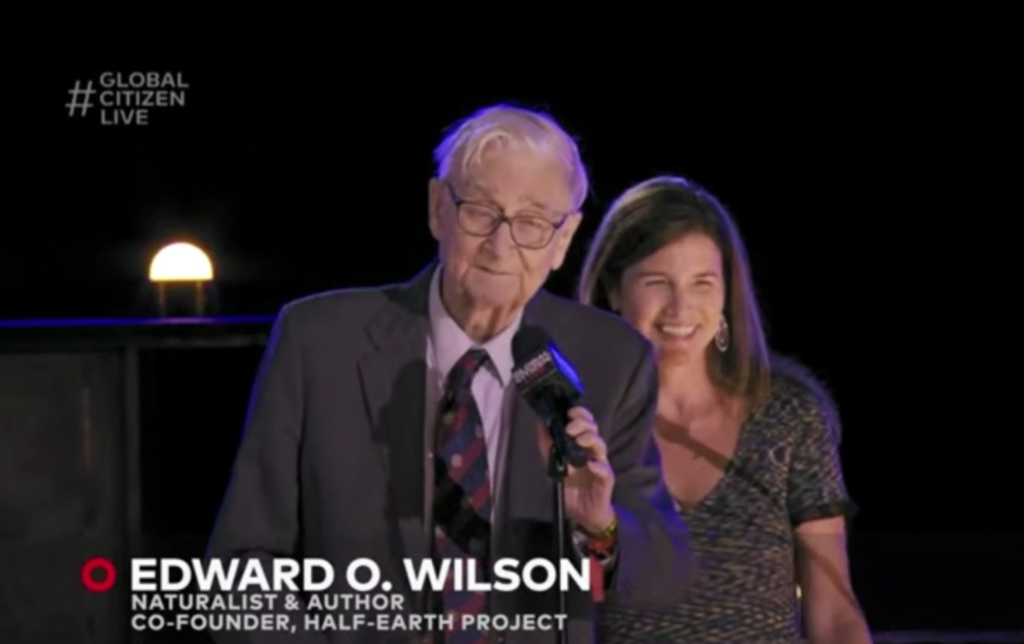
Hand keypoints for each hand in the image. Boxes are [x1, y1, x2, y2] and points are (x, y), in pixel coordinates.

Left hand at [536, 406, 615, 533]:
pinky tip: (591, 465)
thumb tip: (540, 424)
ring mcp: (601, 464)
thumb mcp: (555, 466)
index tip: (569, 412)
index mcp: (581, 446)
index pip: (584, 423)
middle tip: (570, 428)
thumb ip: (548, 447)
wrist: (584, 514)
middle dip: (583, 424)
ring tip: (580, 440)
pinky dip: (599, 466)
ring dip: (590, 439)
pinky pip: (605, 470)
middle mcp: (592, 452)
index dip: (580, 414)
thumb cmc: (572, 489)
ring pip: (601, 445)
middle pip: (593, 430)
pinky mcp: (606, 480)